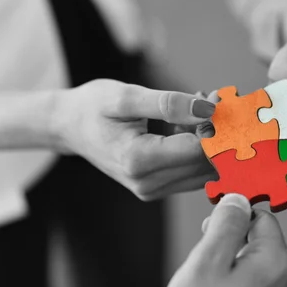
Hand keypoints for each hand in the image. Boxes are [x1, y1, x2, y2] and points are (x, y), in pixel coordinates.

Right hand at [52, 79, 216, 199]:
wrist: (69, 127)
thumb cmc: (93, 107)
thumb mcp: (127, 97)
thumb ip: (169, 104)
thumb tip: (208, 110)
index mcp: (139, 161)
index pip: (199, 150)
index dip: (216, 125)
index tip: (216, 97)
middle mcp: (148, 183)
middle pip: (206, 163)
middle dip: (217, 131)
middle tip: (212, 97)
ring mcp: (153, 190)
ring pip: (204, 170)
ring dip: (211, 140)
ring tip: (197, 106)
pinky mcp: (158, 187)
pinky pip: (192, 171)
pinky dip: (199, 148)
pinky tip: (189, 122)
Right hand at [161, 194, 286, 286]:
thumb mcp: (207, 261)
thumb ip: (226, 224)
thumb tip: (239, 199)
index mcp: (276, 263)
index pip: (263, 218)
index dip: (235, 216)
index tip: (214, 223)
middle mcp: (286, 282)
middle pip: (259, 241)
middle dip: (230, 243)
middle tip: (204, 260)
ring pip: (254, 264)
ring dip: (231, 265)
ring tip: (208, 286)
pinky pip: (254, 286)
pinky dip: (235, 285)